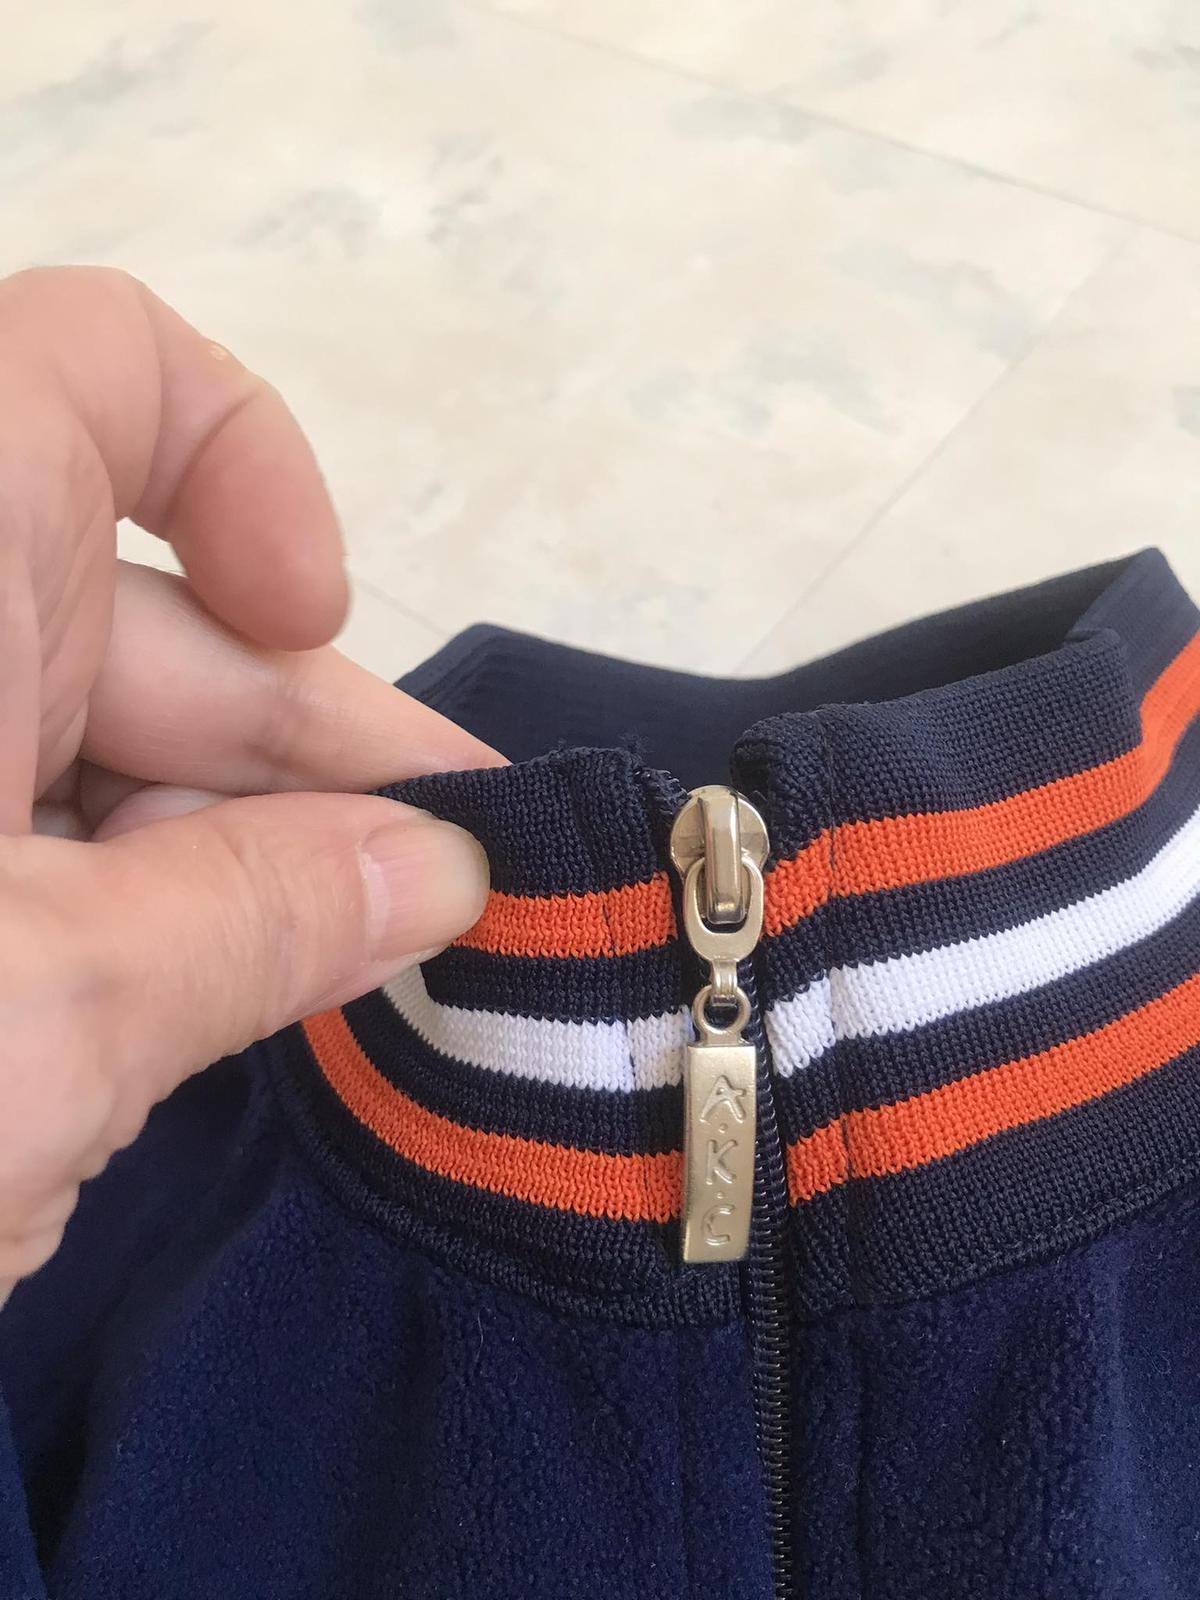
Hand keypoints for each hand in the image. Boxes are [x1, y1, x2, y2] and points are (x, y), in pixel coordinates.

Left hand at [0, 267, 498, 1302]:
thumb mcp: (33, 1024)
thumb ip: (261, 924)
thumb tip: (443, 871)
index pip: (103, 365)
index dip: (245, 458)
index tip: (312, 623)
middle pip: (136, 606)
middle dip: (305, 742)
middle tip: (454, 884)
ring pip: (86, 747)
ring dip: (231, 855)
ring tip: (356, 973)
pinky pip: (27, 847)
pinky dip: (127, 920)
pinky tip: (202, 1011)